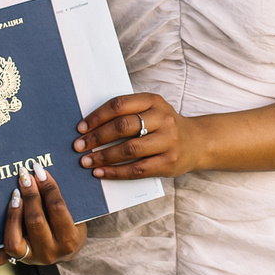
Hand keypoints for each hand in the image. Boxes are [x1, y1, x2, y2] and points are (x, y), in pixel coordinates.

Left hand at [0, 168, 87, 268]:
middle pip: (35, 221)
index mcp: (69, 239)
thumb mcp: (74, 215)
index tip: (39, 170)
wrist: (64, 251)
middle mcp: (49, 252)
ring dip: (12, 215)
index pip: (57, 208)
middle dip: (30, 195)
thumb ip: (61, 200)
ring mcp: (30, 258)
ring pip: (14, 240)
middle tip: (24, 176)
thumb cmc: (68, 226)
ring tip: (14, 195)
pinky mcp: (15, 261)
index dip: (48, 187)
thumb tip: (40, 173)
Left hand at [73, 92, 199, 181]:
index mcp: (154, 101)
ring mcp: (168, 141)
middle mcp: (163, 119)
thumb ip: (127, 114)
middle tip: (78, 146)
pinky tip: (101, 173)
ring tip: (86, 161)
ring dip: (103, 156)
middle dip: (96, 137)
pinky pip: (137, 169)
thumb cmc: (163, 126)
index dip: (97, 116)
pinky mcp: (168, 162)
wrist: (197, 143)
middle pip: (123, 126)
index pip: (119, 105)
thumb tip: (89, 128)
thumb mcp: (151, 111)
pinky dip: (115, 172)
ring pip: (129, 149)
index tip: (80, 127)